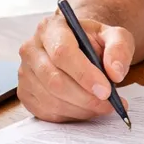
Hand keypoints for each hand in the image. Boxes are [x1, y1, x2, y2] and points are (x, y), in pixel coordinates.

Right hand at [18, 11, 133, 122]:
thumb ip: (119, 48)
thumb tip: (115, 73)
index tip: (106, 91)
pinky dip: (71, 115)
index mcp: (50, 28)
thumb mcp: (114, 36)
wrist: (79, 47)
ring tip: (102, 106)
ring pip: (51, 100)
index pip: (62, 53)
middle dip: (86, 98)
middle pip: (55, 81)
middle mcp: (31, 49)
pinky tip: (86, 108)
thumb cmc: (94, 41)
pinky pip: (47, 112)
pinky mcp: (25, 93)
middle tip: (110, 104)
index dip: (84, 75)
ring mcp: (25, 73)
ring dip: (81, 109)